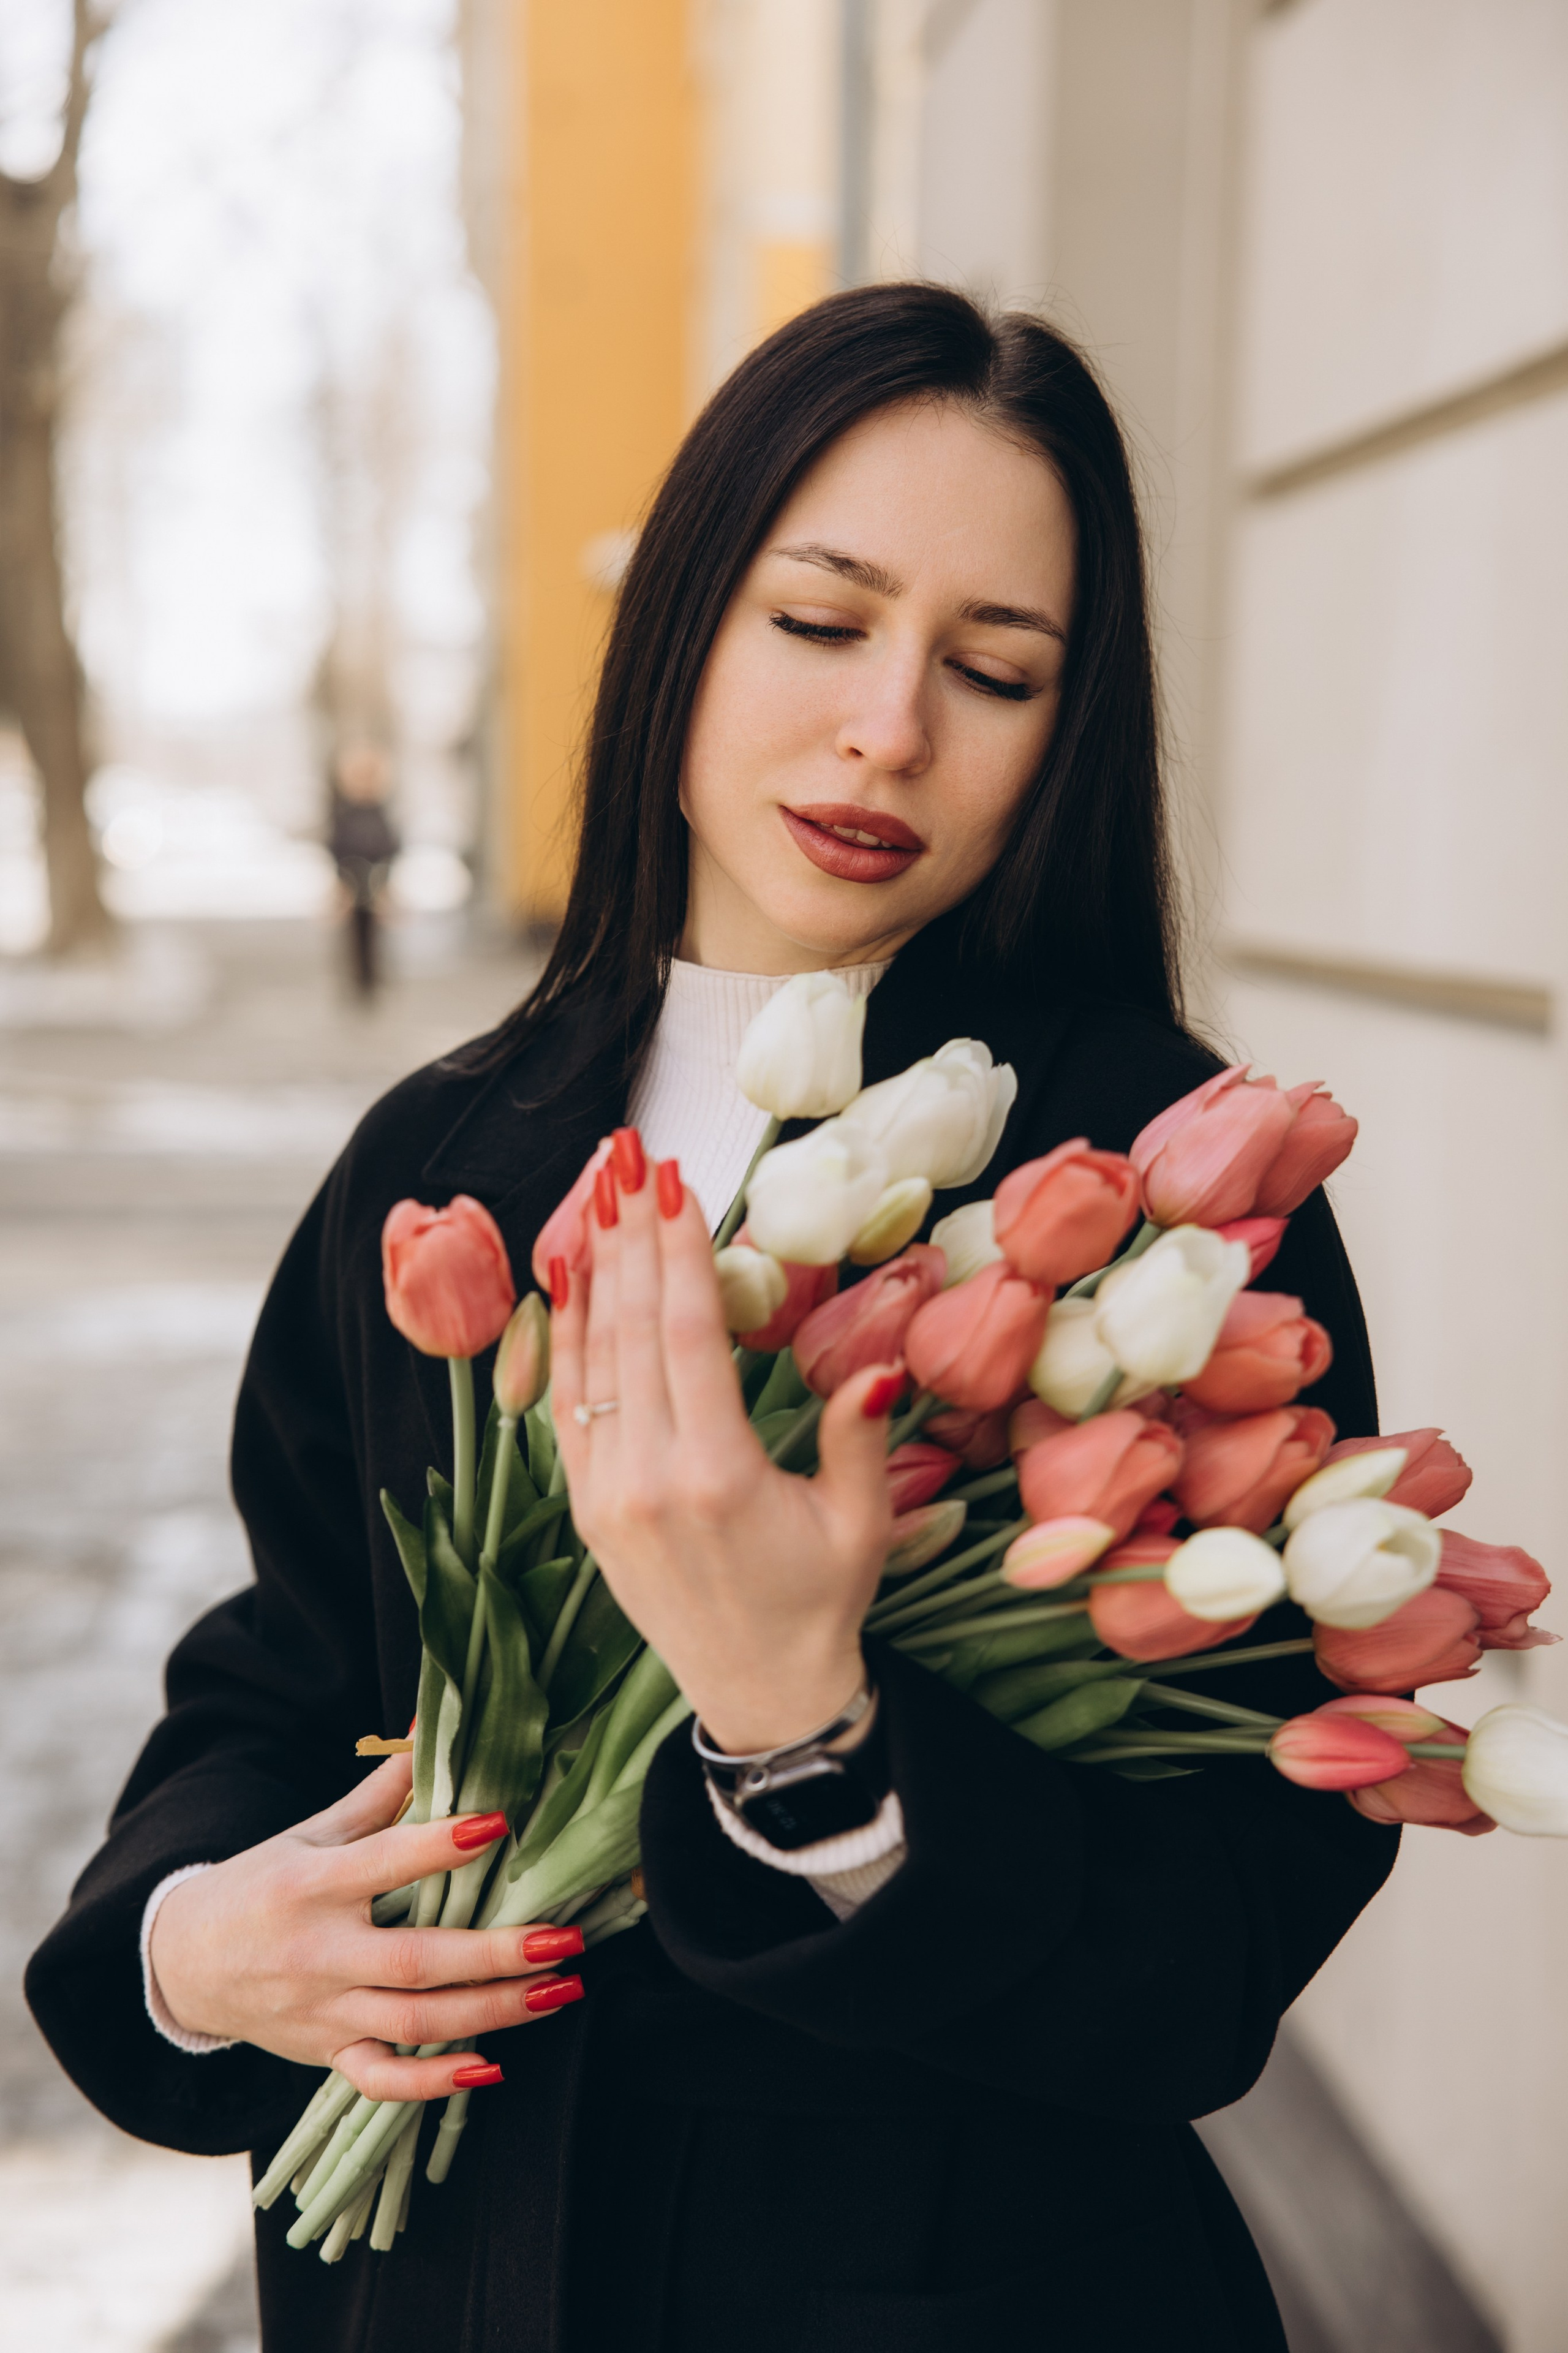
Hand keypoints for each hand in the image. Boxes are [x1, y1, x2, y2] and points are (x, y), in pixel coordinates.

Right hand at [148, 1755, 584, 2098]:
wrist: (184, 1962)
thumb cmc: (260, 1884)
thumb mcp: (312, 1831)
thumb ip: (381, 1791)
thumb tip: (431, 1725)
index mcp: (312, 1885)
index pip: (385, 1862)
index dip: (442, 1845)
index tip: (500, 1824)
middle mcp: (318, 1953)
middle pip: (417, 1961)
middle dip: (498, 1954)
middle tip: (566, 1939)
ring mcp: (323, 2011)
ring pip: (414, 2023)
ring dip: (493, 2013)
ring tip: (558, 1990)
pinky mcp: (325, 2054)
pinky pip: (381, 2080)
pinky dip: (433, 2085)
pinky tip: (491, 2068)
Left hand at [552, 1139, 897, 1752]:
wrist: (758, 1695)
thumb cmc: (819, 1602)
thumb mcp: (858, 1522)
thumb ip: (856, 1436)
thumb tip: (879, 1366)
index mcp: (716, 1477)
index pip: (687, 1332)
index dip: (678, 1248)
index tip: (671, 1180)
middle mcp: (647, 1479)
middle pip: (631, 1326)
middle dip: (629, 1232)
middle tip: (625, 1154)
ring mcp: (606, 1493)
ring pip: (589, 1355)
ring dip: (593, 1267)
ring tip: (592, 1191)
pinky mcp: (587, 1506)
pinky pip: (567, 1401)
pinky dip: (566, 1333)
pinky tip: (569, 1278)